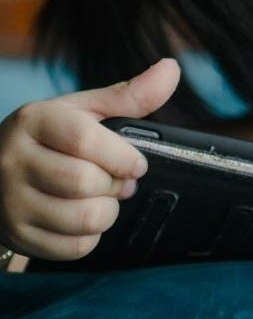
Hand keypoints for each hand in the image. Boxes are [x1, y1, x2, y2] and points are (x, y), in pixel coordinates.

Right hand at [0, 58, 179, 259]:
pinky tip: (85, 218)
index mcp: (34, 121)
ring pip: (81, 219)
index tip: (138, 164)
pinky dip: (91, 236)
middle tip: (120, 181)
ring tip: (104, 198)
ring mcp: (10, 202)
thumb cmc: (52, 138)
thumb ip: (130, 95)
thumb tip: (171, 70)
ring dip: (108, 212)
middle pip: (84, 182)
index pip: (84, 140)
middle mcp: (13, 160)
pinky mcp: (16, 236)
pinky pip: (72, 248)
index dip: (123, 156)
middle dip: (116, 185)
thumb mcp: (84, 110)